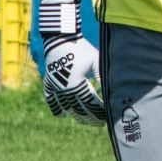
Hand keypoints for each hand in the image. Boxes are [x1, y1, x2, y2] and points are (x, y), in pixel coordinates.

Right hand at [39, 0, 105, 125]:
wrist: (60, 38)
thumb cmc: (81, 48)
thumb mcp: (95, 60)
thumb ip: (103, 76)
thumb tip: (112, 92)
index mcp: (78, 84)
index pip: (91, 104)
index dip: (100, 112)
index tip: (107, 117)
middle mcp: (65, 90)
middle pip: (79, 110)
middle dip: (91, 118)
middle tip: (100, 123)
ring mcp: (56, 87)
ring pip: (67, 108)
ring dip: (77, 116)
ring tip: (86, 120)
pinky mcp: (49, 83)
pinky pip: (52, 101)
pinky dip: (57, 109)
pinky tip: (64, 114)